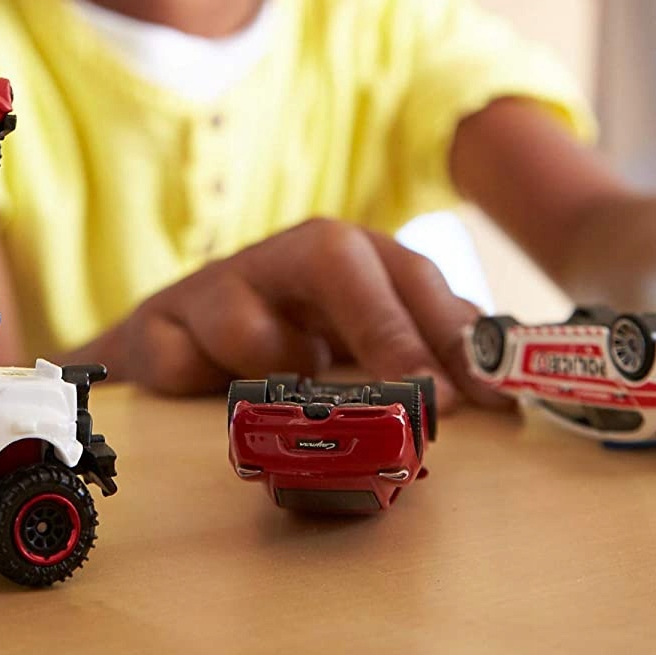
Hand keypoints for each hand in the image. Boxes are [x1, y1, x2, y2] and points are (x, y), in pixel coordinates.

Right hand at [104, 218, 499, 405]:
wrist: (167, 346)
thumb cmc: (280, 341)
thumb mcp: (354, 339)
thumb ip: (423, 350)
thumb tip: (501, 388)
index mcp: (339, 259)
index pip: (406, 271)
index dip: (450, 329)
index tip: (486, 394)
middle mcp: (278, 262)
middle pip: (330, 252)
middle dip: (384, 326)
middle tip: (424, 402)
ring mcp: (212, 291)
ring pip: (241, 308)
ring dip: (269, 358)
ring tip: (279, 392)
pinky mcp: (155, 327)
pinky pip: (170, 352)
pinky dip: (189, 378)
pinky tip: (198, 392)